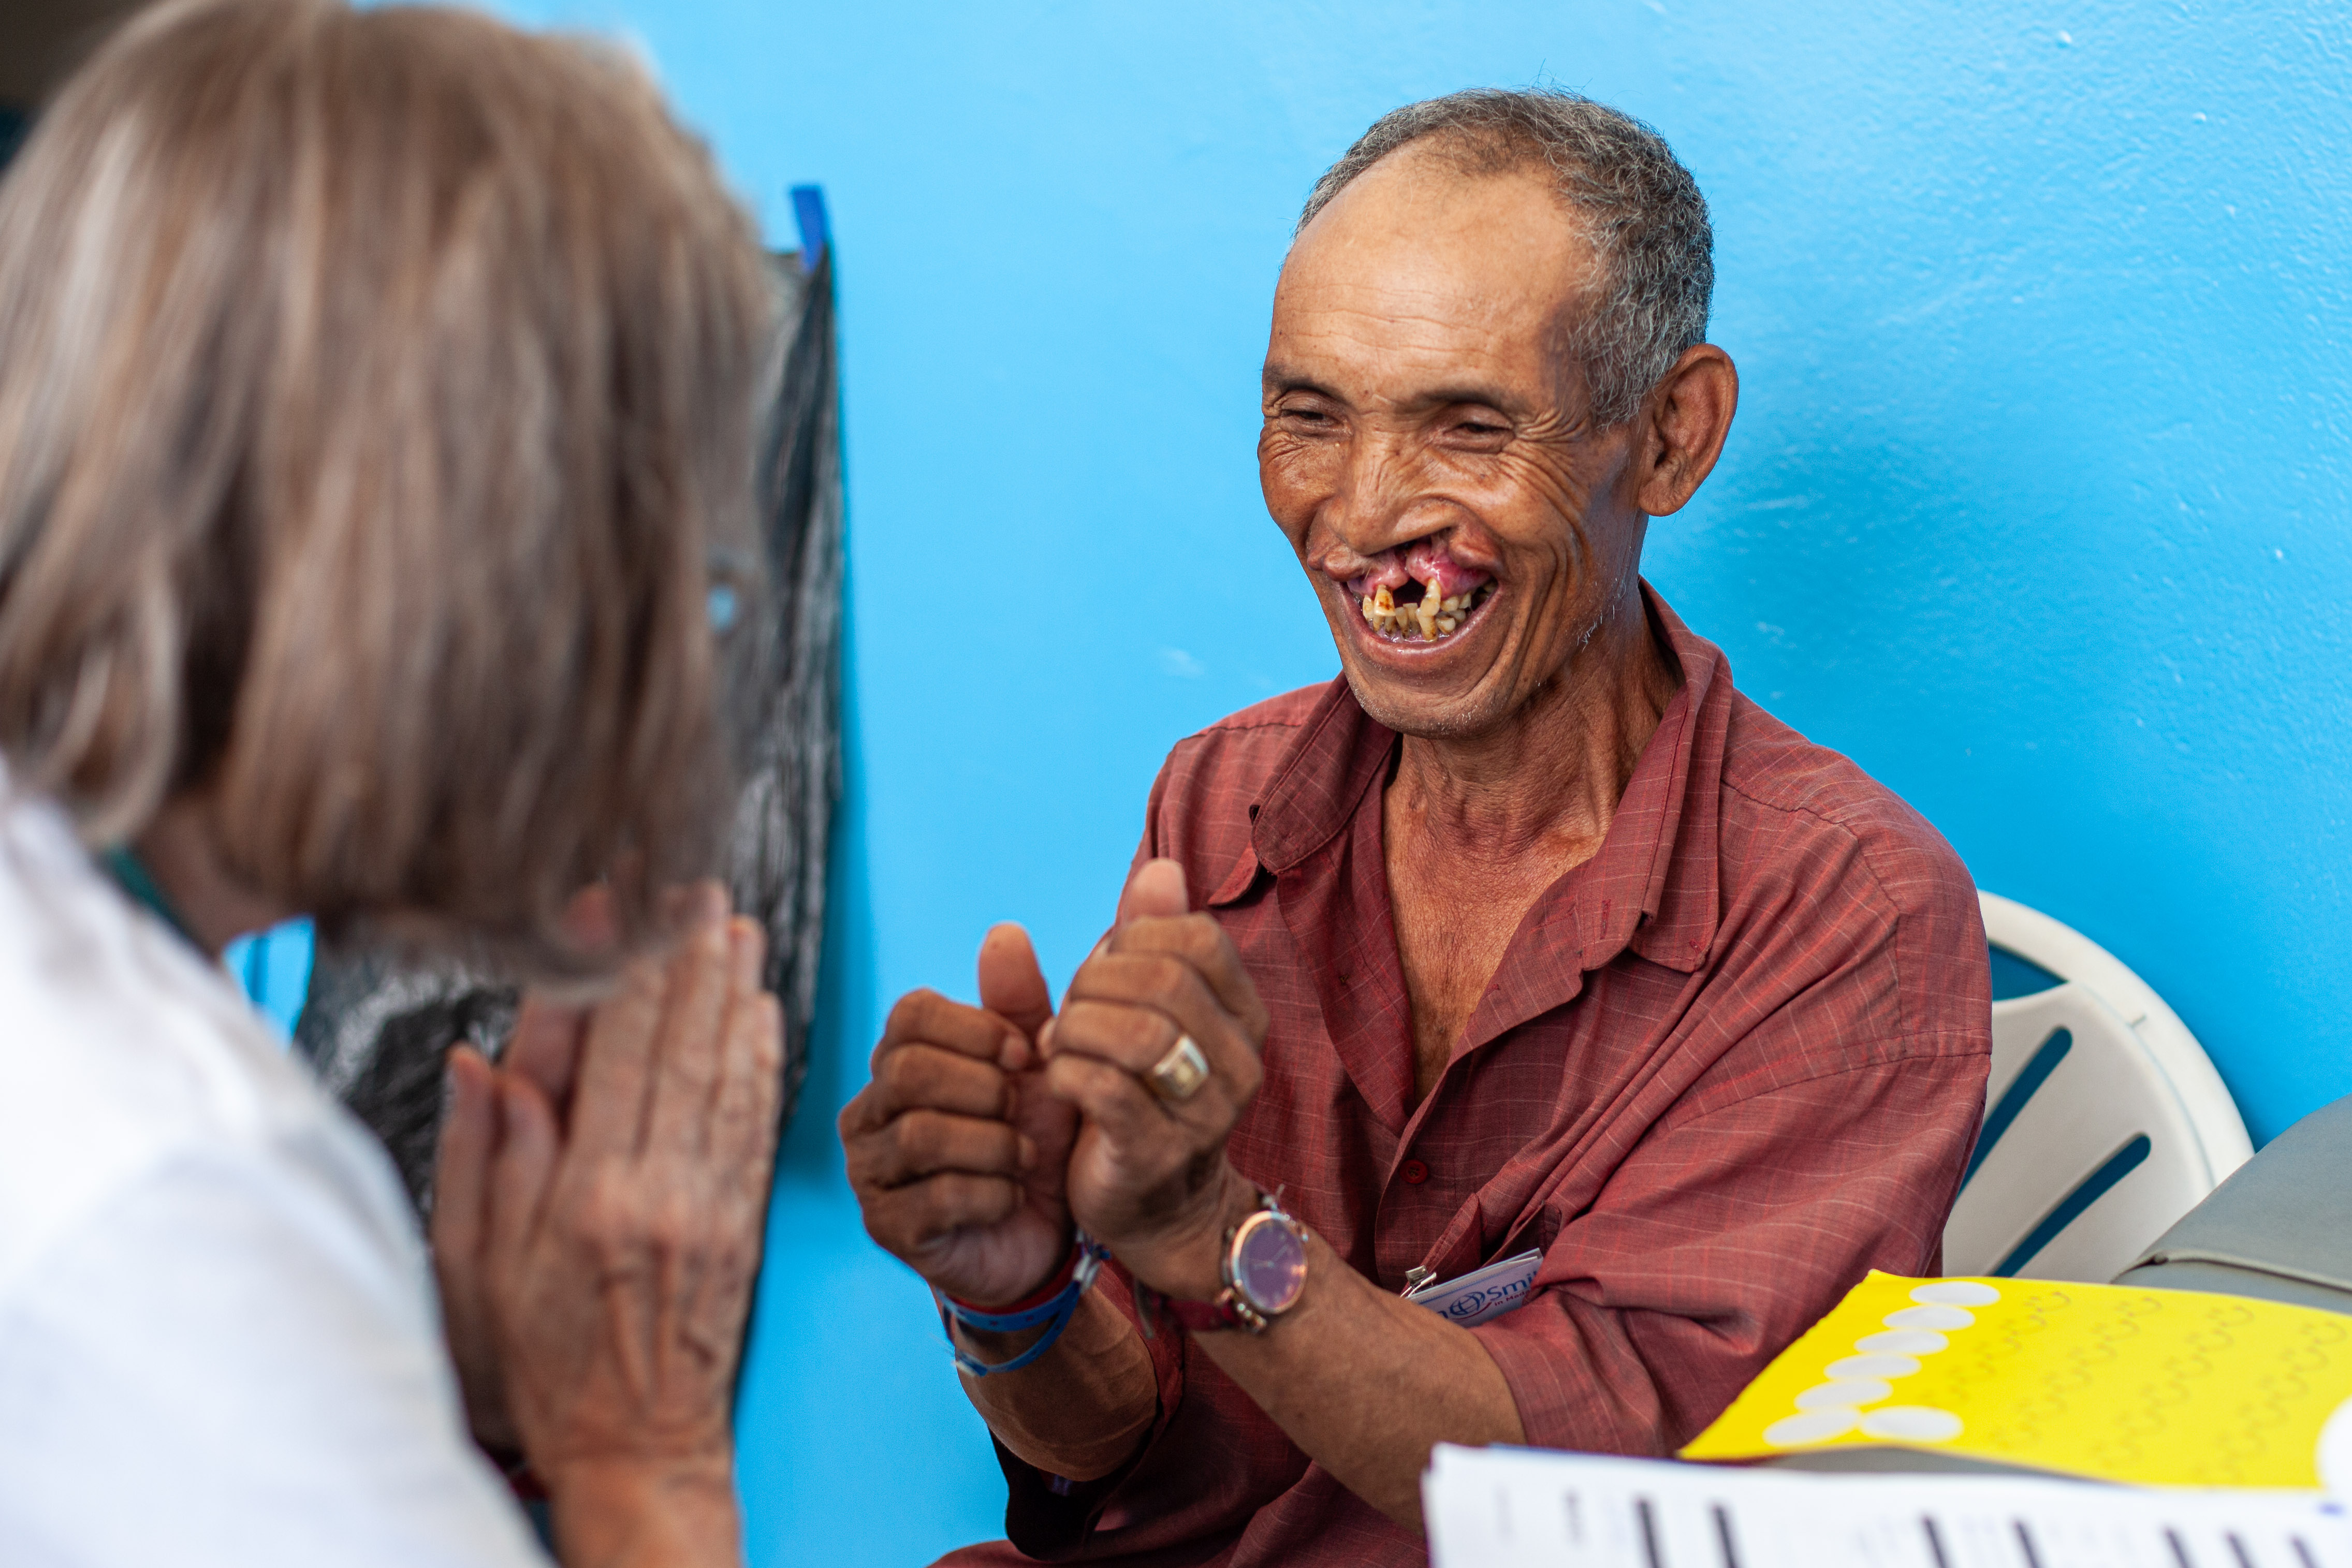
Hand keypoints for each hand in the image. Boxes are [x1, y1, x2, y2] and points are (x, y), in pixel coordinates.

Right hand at [431, 883, 782, 1560]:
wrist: (638, 1446)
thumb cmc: (543, 1361)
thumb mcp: (479, 1268)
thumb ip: (486, 1159)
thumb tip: (482, 1060)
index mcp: (591, 1196)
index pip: (613, 1054)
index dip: (621, 970)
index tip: (624, 906)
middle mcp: (662, 1191)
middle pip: (680, 1048)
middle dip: (688, 960)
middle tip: (697, 891)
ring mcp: (714, 1204)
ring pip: (729, 1074)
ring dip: (734, 993)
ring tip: (736, 928)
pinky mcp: (744, 1220)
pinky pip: (757, 1121)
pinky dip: (762, 1059)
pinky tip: (762, 1013)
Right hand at [841, 924, 1080, 1306]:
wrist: (1043, 1232)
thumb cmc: (1031, 1139)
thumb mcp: (1035, 1068)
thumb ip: (1020, 1005)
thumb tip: (1004, 932)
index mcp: (897, 1059)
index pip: (910, 1013)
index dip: (975, 1027)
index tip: (1024, 1053)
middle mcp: (868, 1110)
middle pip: (908, 1070)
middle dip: (983, 1088)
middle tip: (1021, 1110)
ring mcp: (870, 1171)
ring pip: (921, 1134)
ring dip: (993, 1143)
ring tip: (1023, 1156)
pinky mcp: (888, 1227)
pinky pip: (935, 1197)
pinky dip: (991, 1193)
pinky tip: (1011, 1196)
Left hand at [1042, 860, 1269, 1298]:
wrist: (1157, 1211)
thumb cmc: (1143, 1094)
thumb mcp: (1148, 1011)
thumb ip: (1151, 941)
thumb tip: (1161, 867)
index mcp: (1244, 1016)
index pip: (1198, 938)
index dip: (1135, 938)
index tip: (1103, 968)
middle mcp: (1240, 1062)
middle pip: (1165, 981)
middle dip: (1097, 983)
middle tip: (1070, 1009)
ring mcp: (1206, 1113)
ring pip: (1139, 1033)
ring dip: (1077, 1026)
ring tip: (1057, 1041)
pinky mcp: (1158, 1154)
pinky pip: (1105, 1089)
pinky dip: (1065, 1071)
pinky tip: (1056, 1076)